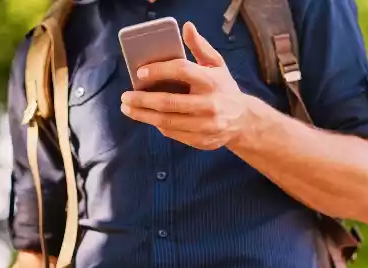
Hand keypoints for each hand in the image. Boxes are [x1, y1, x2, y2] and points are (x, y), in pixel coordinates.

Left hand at [120, 22, 251, 149]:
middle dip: (142, 100)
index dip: (159, 71)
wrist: (243, 121)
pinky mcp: (201, 140)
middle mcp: (210, 104)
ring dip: (143, 115)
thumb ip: (200, 47)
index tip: (139, 73)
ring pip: (167, 121)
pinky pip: (173, 133)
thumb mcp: (218, 65)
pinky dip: (157, 125)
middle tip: (124, 97)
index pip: (182, 71)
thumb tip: (186, 27)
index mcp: (212, 81)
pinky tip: (147, 117)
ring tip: (128, 108)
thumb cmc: (224, 88)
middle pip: (169, 102)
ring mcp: (206, 125)